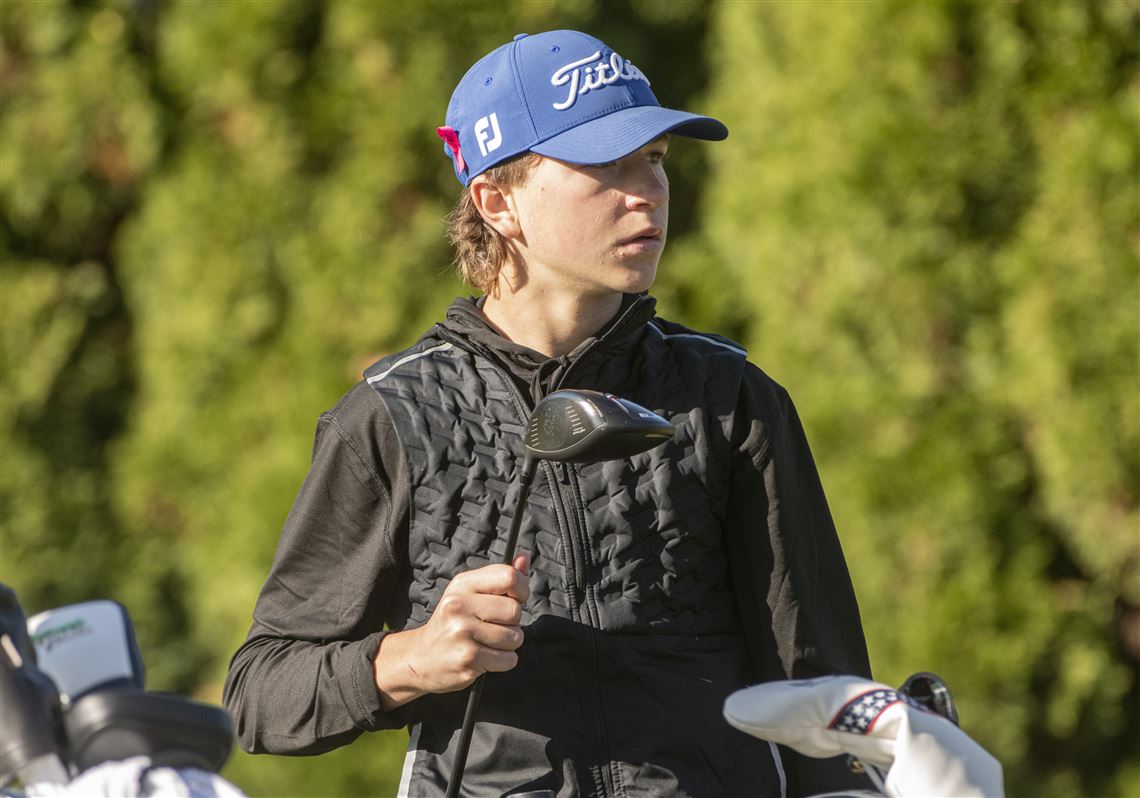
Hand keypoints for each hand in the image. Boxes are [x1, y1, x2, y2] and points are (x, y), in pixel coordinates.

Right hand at [373, 553, 529, 709]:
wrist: (420, 658)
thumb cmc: (452, 623)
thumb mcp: (469, 593)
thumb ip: (500, 576)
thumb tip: (524, 557)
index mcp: (462, 584)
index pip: (509, 577)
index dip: (521, 590)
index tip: (515, 599)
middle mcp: (459, 605)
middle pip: (515, 610)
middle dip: (512, 622)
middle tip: (492, 626)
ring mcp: (462, 632)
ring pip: (515, 637)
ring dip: (508, 644)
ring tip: (486, 641)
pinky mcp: (468, 658)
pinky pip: (509, 659)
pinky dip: (503, 661)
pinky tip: (484, 657)